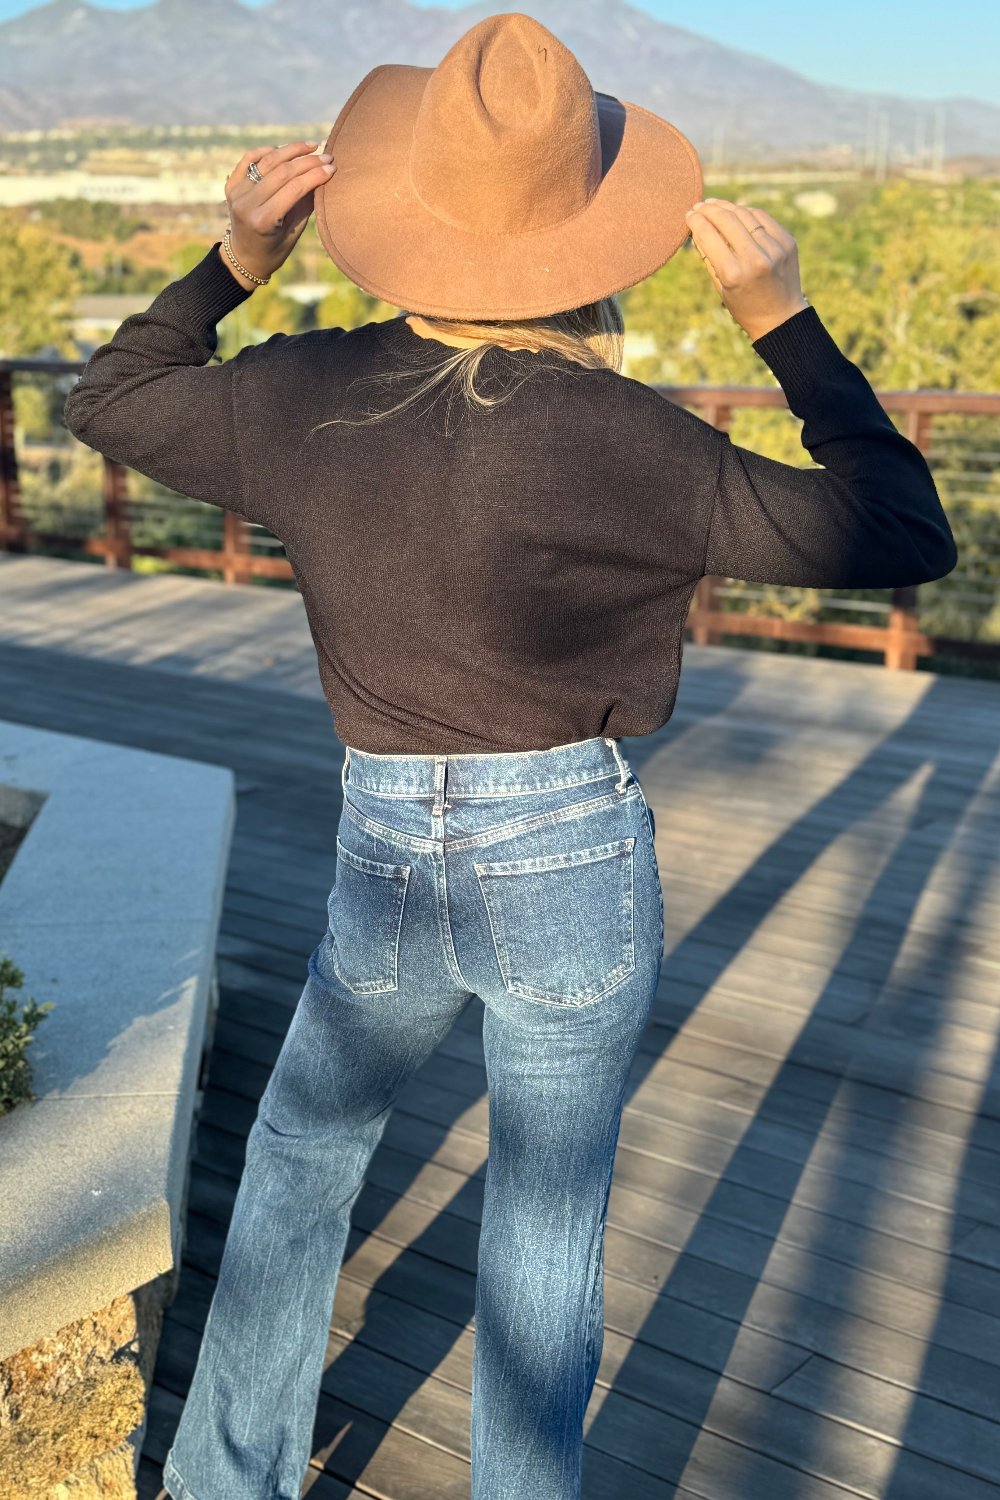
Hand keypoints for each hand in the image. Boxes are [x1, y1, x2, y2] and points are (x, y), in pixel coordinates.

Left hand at [220, 140, 336, 287]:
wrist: (244, 256)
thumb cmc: (274, 249)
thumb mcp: (294, 231)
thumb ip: (306, 204)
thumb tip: (323, 175)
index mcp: (263, 221)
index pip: (294, 188)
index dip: (315, 175)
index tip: (332, 167)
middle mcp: (247, 204)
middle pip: (282, 172)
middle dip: (307, 161)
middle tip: (326, 156)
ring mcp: (237, 192)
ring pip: (267, 160)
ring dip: (291, 150)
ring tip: (310, 147)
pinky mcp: (232, 184)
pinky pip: (250, 158)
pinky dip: (268, 151)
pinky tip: (284, 150)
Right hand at [685, 197, 808, 341]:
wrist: (781, 317)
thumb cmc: (745, 306)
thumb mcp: (721, 287)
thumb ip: (709, 257)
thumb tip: (697, 229)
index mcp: (734, 274)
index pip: (709, 236)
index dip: (696, 222)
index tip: (689, 215)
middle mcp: (755, 259)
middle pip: (727, 220)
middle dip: (710, 210)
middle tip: (699, 206)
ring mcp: (774, 248)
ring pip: (745, 214)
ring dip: (727, 206)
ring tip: (714, 205)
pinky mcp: (787, 241)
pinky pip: (762, 218)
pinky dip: (747, 212)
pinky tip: (736, 211)